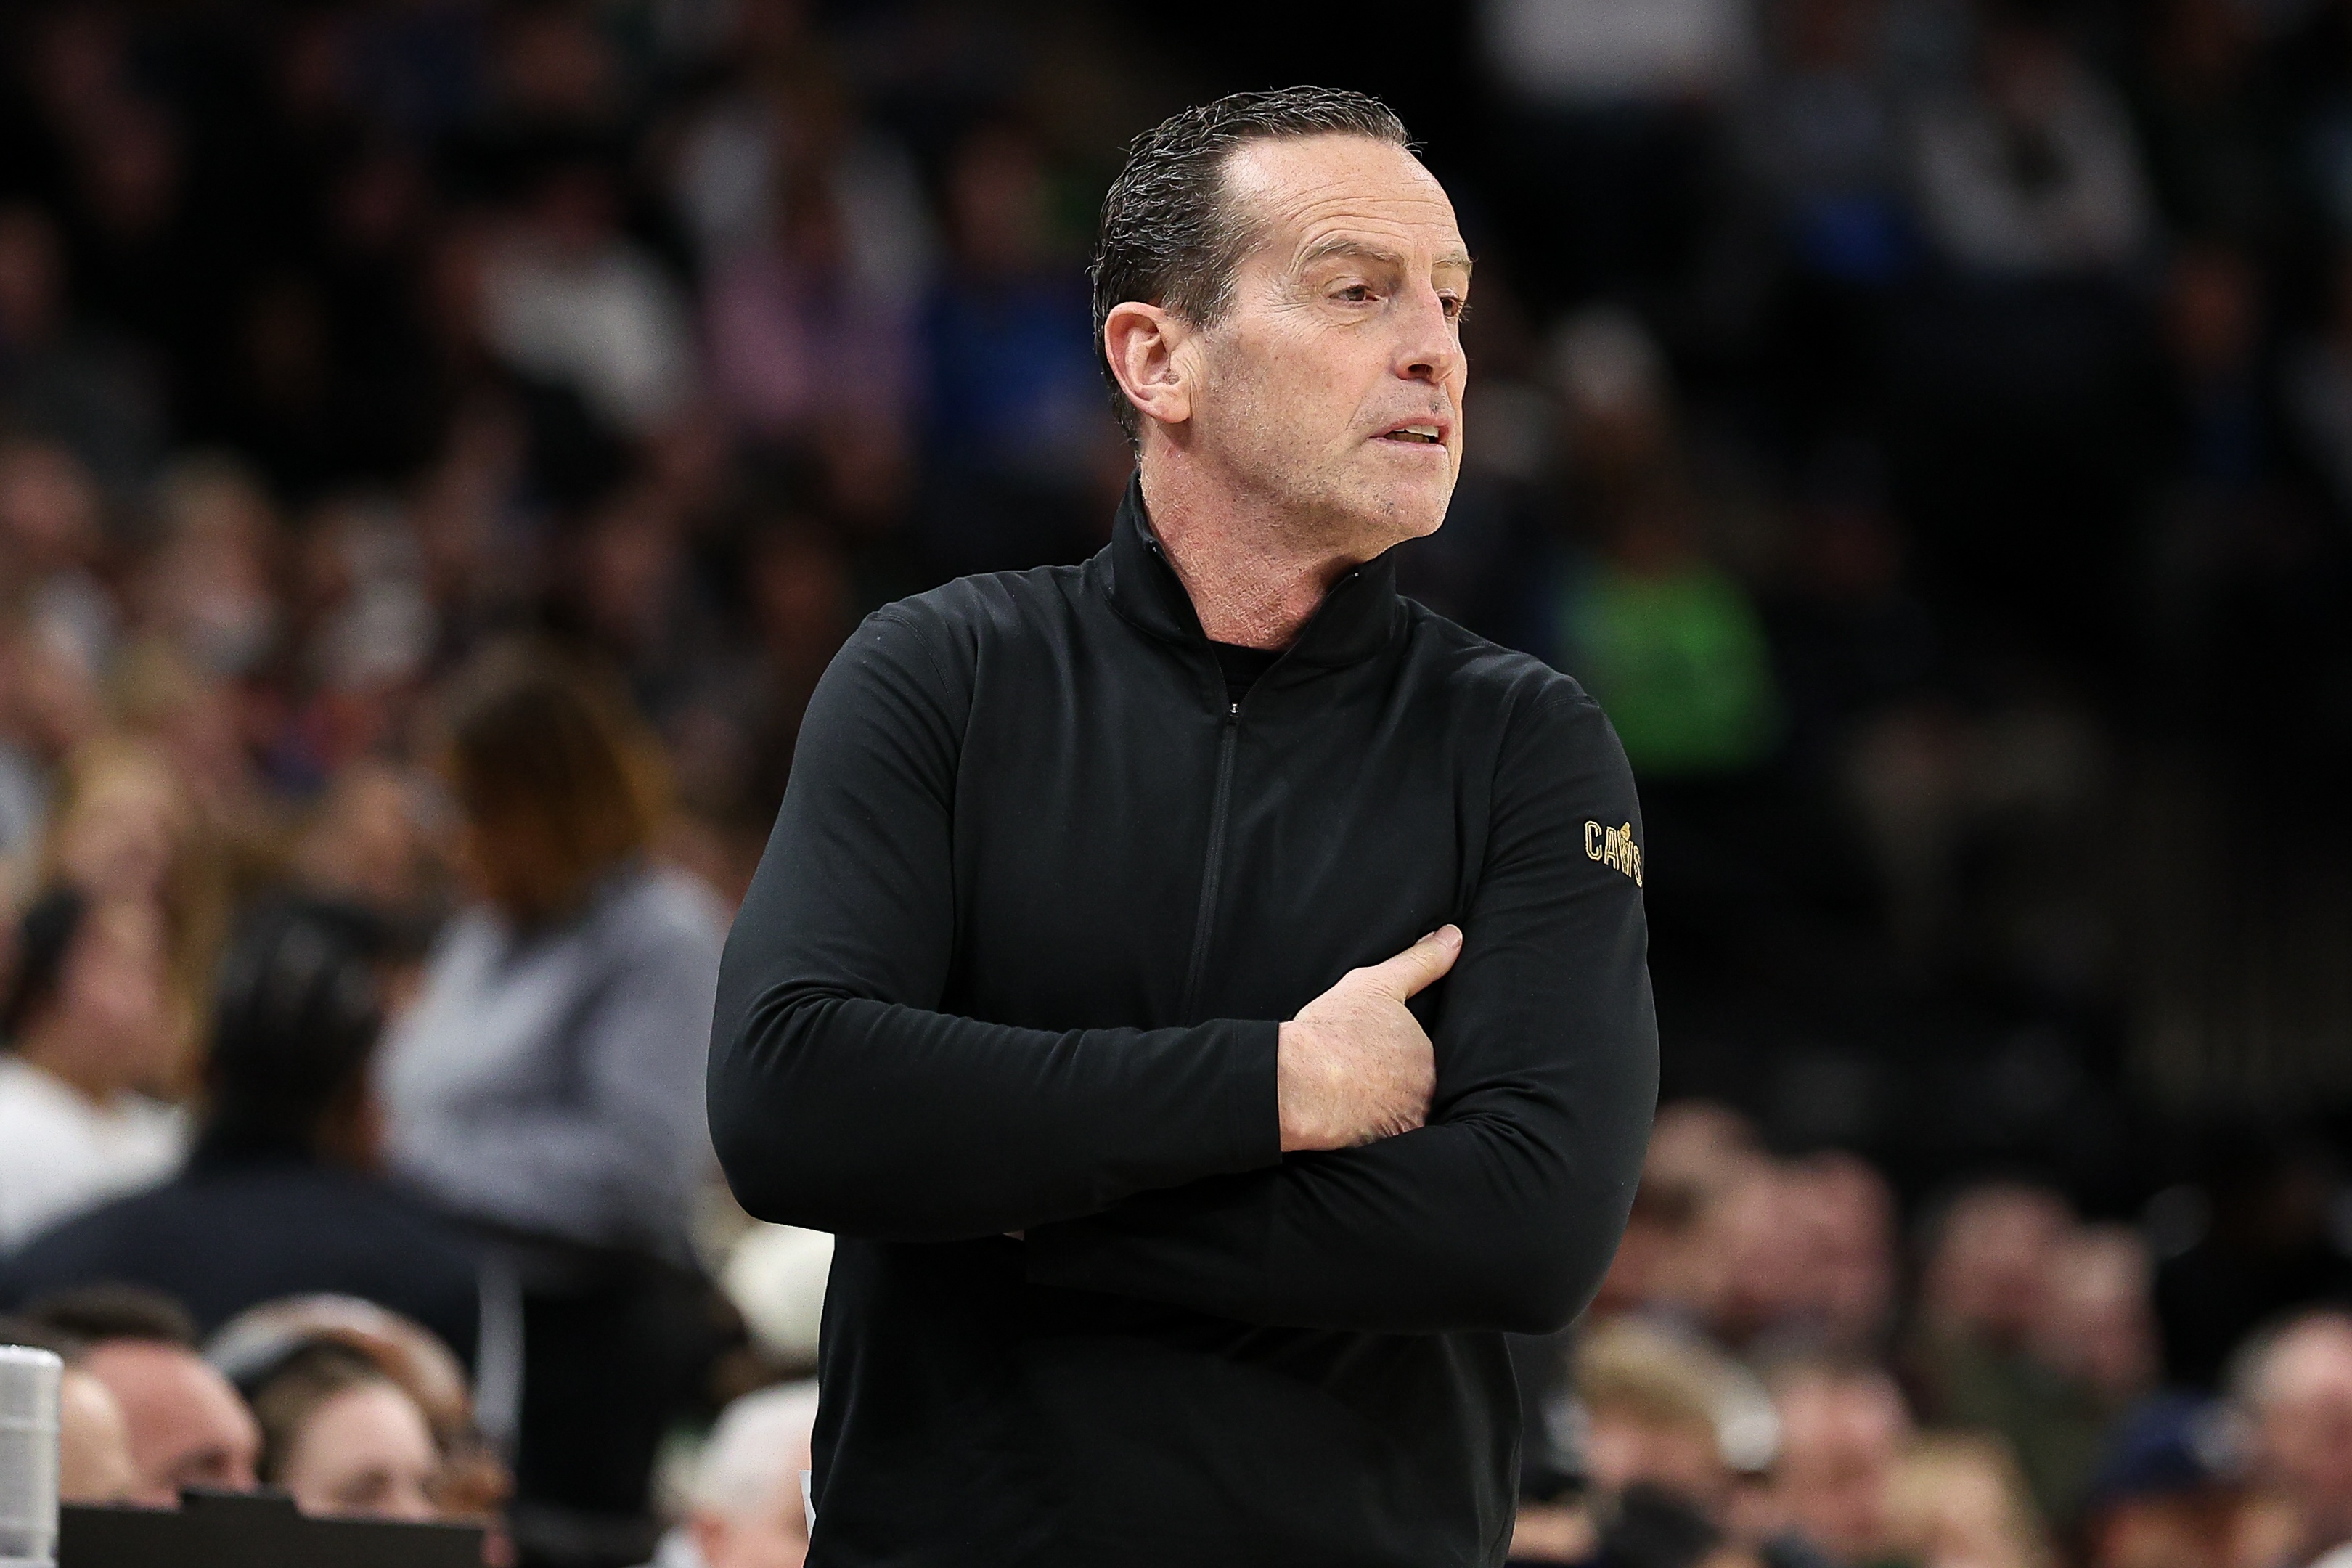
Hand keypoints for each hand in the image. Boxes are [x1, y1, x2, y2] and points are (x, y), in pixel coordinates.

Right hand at [1276, 926, 1459, 1151]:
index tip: (1380, 1061)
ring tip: (1362, 1107)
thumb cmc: (1333, 1031)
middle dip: (1403, 1092)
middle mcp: (1425, 1096)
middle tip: (1369, 1084)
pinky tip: (1355, 1130)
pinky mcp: (1381, 1151)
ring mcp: (1404, 1126)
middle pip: (1420, 1095)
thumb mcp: (1378, 985)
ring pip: (1404, 1120)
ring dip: (1390, 1116)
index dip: (1405, 1063)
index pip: (1428, 1063)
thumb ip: (1420, 962)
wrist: (1296, 1080)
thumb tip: (1453, 936)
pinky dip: (1375, 1139)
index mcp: (1428, 1059)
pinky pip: (1387, 1148)